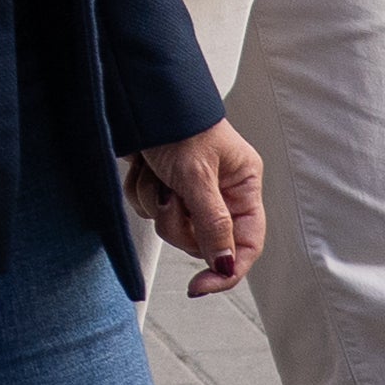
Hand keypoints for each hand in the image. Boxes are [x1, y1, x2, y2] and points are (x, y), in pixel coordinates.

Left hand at [126, 119, 265, 295]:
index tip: (199, 286)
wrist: (137, 98)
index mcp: (242, 185)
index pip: (246, 244)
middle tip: (172, 195)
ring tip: (157, 171)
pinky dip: (141, 191)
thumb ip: (212, 224)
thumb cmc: (178, 124)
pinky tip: (144, 166)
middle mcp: (220, 191)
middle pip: (202, 241)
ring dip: (156, 202)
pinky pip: (149, 210)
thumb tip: (225, 266)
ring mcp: (189, 190)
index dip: (226, 270)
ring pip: (171, 227)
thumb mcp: (197, 176)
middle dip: (178, 224)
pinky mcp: (163, 185)